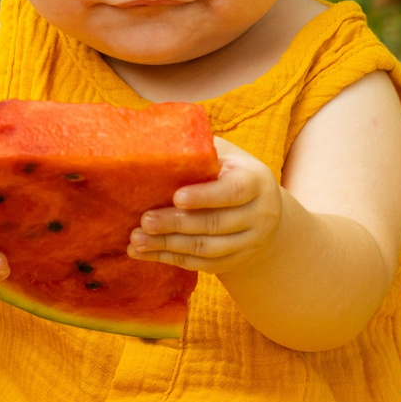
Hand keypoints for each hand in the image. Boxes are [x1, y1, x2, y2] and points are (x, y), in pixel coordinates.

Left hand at [129, 137, 284, 274]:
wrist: (264, 211)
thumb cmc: (232, 173)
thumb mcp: (228, 156)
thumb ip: (202, 149)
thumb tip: (162, 136)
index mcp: (256, 182)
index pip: (233, 192)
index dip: (205, 196)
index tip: (176, 197)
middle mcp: (259, 215)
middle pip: (215, 224)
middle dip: (177, 224)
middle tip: (144, 220)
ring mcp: (248, 242)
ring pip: (206, 249)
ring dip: (168, 246)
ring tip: (136, 240)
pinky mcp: (234, 261)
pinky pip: (201, 265)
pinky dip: (171, 259)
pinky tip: (144, 253)